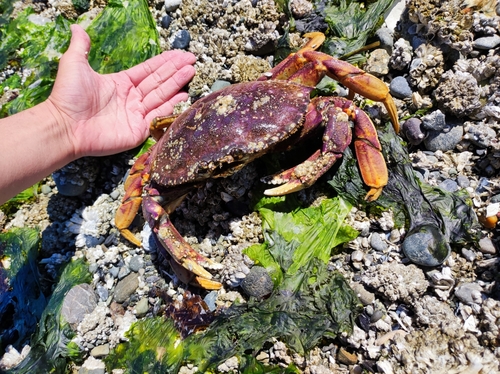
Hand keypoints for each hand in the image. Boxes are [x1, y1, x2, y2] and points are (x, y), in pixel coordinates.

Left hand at [48, 24, 195, 157]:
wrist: (65, 126)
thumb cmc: (69, 96)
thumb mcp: (74, 64)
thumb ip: (81, 46)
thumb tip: (77, 27)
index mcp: (121, 83)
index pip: (148, 70)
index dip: (164, 62)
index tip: (180, 54)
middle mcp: (131, 98)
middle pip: (158, 81)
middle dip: (175, 70)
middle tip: (191, 60)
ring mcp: (136, 115)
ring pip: (161, 96)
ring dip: (176, 84)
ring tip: (191, 72)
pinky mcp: (138, 130)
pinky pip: (158, 116)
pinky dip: (171, 106)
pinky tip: (183, 96)